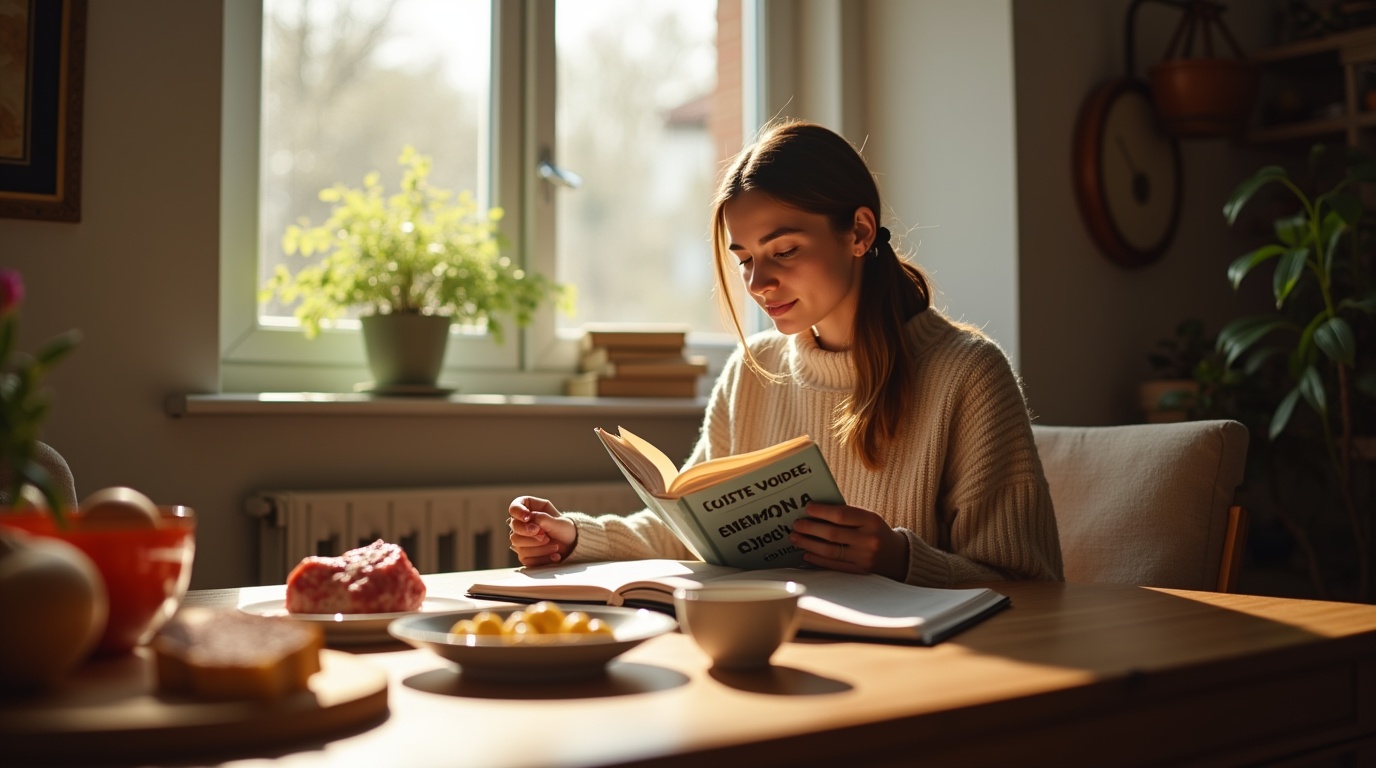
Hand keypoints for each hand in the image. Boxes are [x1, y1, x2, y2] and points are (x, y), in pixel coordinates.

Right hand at [508, 496, 577, 566]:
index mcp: (529, 509)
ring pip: (517, 543)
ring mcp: (521, 540)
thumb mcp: (558, 522)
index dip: (518, 511)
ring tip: (556, 546)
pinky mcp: (524, 555)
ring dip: (538, 546)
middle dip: (528, 532)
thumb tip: (530, 519)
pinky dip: (542, 557)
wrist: (571, 546)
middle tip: (544, 535)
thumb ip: (543, 518)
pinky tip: (554, 555)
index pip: (514, 507)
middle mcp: (522, 524)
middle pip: (514, 527)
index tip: (527, 517)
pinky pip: (525, 557)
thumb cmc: (564, 529)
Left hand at [789, 502, 907, 580]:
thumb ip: (847, 515)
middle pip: (832, 534)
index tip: (808, 508)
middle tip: (796, 524)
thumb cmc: (876, 532)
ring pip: (830, 551)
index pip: (842, 515)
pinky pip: (834, 565)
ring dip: (809, 544)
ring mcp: (864, 558)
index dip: (822, 511)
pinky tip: (806, 553)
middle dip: (810, 528)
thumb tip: (815, 512)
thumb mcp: (869, 519)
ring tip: (795, 538)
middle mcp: (869, 540)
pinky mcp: (859, 572)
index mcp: (872, 521)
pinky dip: (818, 560)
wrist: (899, 556)